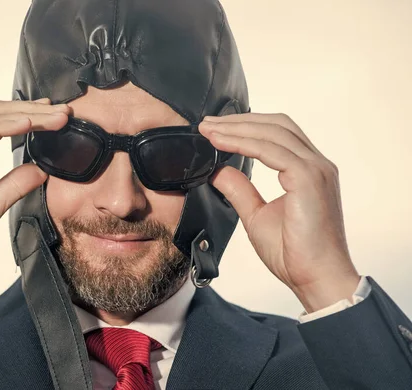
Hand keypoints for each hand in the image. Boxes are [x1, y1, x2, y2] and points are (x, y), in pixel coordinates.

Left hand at [199, 113, 359, 312]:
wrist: (315, 278)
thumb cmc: (294, 254)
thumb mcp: (257, 216)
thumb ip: (240, 190)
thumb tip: (219, 170)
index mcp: (307, 171)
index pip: (276, 134)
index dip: (245, 127)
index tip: (213, 130)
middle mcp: (316, 165)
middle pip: (275, 125)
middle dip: (238, 121)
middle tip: (206, 124)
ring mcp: (315, 169)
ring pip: (273, 132)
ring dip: (237, 128)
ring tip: (208, 130)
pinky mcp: (309, 178)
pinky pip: (271, 150)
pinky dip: (243, 142)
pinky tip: (221, 143)